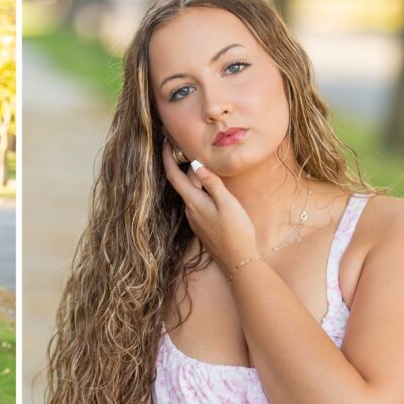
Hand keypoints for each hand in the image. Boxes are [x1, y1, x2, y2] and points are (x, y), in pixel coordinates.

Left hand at [162, 142, 258, 275]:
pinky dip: (202, 192)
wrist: (238, 261)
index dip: (167, 158)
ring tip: (210, 168)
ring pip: (192, 193)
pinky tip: (216, 191)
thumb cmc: (236, 231)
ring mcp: (195, 219)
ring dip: (197, 180)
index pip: (174, 176)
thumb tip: (197, 165)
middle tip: (200, 151)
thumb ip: (212, 183)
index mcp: (193, 202)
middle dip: (189, 167)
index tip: (166, 142)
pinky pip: (198, 203)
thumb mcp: (227, 203)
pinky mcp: (202, 226)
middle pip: (185, 183)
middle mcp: (190, 211)